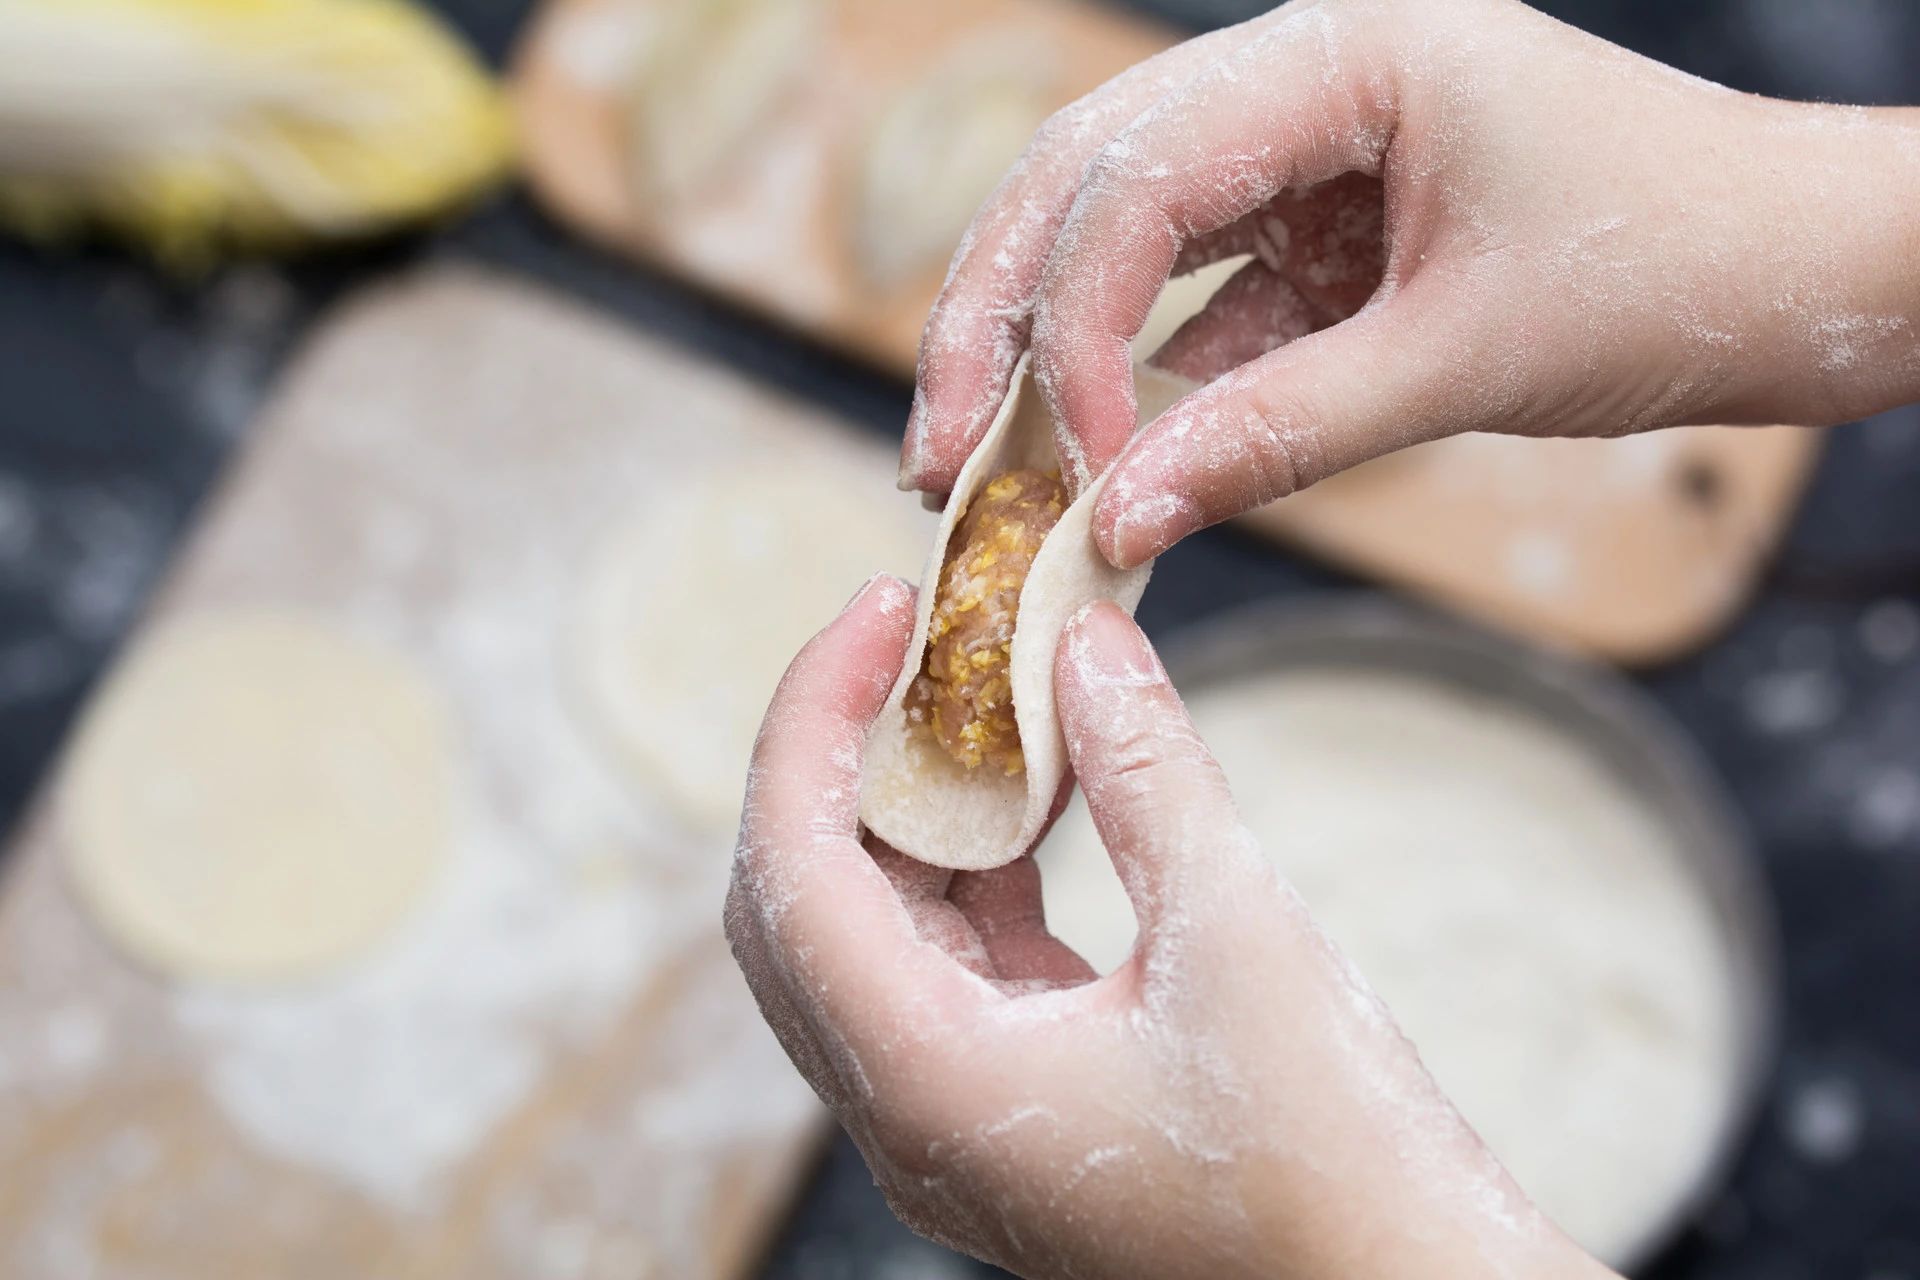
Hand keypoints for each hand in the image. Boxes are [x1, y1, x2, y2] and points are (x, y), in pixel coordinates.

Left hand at [725, 576, 1615, 1279]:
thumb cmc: (1337, 1161)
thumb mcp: (1240, 939)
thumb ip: (1148, 774)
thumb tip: (1080, 639)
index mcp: (926, 1083)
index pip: (793, 873)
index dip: (812, 722)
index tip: (877, 610)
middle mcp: (910, 1113)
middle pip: (806, 903)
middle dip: (847, 755)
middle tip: (915, 635)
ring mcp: (958, 1119)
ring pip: (878, 930)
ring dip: (920, 804)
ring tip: (988, 689)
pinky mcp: (1015, 1109)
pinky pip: (955, 962)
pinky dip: (982, 864)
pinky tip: (1043, 784)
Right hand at [899, 0, 1919, 567]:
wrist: (1807, 273)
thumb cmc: (1678, 267)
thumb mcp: (1466, 359)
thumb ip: (1280, 435)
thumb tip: (1118, 523)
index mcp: (1345, 49)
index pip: (1139, 175)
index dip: (1073, 326)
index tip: (1064, 462)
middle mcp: (1305, 76)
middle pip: (1085, 181)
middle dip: (998, 319)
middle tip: (937, 450)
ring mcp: (1308, 148)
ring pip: (1120, 236)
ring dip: (1047, 349)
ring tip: (976, 458)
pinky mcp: (1324, 226)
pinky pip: (1200, 300)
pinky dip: (1146, 382)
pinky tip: (1097, 461)